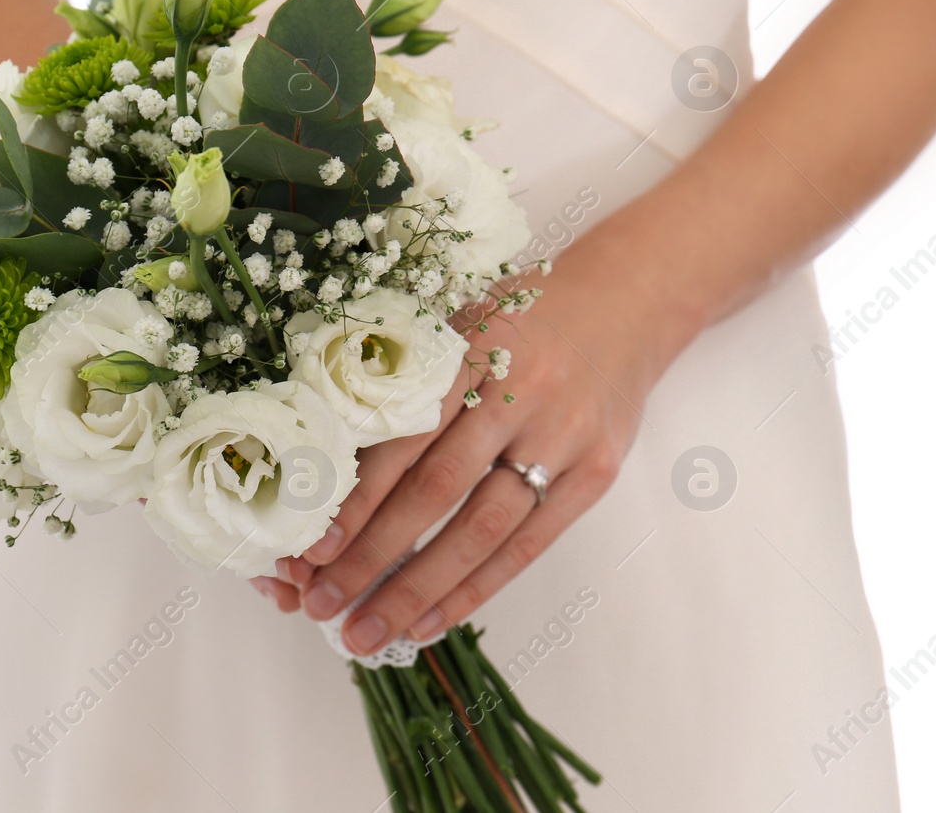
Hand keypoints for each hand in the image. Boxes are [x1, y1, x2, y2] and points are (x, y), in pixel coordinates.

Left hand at [249, 238, 665, 655]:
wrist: (627, 303)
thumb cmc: (524, 320)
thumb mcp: (462, 326)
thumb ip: (408, 386)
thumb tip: (327, 473)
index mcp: (472, 351)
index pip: (403, 440)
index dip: (354, 500)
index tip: (309, 550)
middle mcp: (521, 396)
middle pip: (437, 492)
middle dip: (373, 557)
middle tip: (323, 606)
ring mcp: (563, 438)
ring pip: (482, 530)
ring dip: (419, 588)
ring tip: (369, 632)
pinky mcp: (595, 473)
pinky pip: (529, 545)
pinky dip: (477, 588)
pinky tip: (432, 620)